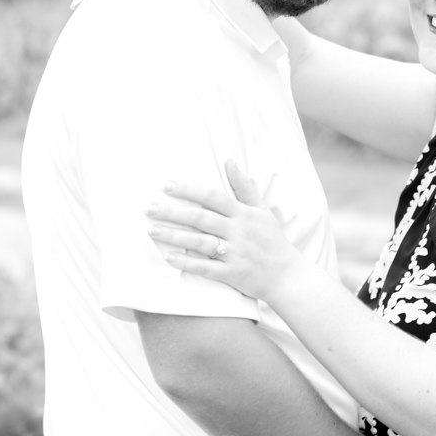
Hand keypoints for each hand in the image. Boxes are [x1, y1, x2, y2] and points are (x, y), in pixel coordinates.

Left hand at [146, 161, 304, 302]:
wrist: (286, 276)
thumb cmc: (271, 240)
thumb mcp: (262, 210)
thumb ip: (243, 186)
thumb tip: (229, 160)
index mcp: (244, 214)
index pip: (213, 197)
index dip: (190, 190)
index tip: (166, 185)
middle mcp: (238, 232)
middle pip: (201, 218)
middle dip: (173, 212)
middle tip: (149, 208)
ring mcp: (235, 254)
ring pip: (200, 242)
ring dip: (174, 236)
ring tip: (151, 230)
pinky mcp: (232, 274)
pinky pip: (205, 268)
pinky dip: (187, 263)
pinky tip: (168, 257)